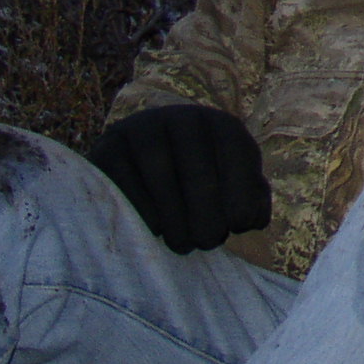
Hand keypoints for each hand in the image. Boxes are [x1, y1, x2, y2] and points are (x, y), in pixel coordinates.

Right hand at [88, 103, 270, 253]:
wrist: (139, 163)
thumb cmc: (198, 182)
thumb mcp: (230, 182)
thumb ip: (251, 198)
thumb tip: (254, 218)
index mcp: (220, 124)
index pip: (237, 153)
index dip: (241, 192)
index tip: (240, 226)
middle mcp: (183, 118)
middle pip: (198, 169)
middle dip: (207, 212)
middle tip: (209, 243)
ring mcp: (143, 128)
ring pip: (161, 174)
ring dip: (176, 216)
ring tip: (185, 244)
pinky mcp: (109, 145)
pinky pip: (126, 180)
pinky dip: (144, 209)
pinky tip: (157, 230)